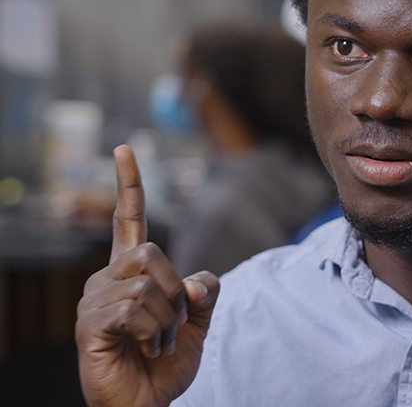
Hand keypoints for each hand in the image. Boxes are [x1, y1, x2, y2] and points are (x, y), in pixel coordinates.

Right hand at [75, 145, 219, 406]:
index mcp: (133, 270)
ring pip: (148, 285)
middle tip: (174, 324)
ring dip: (168, 319)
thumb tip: (193, 278)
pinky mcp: (90, 324)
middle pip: (153, 253)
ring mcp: (95, 300)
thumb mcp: (197, 321)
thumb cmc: (165, 362)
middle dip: (176, 291)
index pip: (128, 219)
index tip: (124, 149)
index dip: (129, 185)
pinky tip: (146, 348)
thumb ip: (203, 291)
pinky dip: (155, 332)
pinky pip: (135, 310)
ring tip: (158, 342)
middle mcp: (108, 277)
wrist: (147, 404)